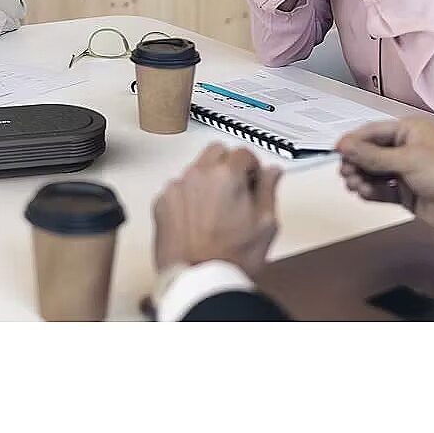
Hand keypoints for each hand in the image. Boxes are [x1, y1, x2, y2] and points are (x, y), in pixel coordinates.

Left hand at [154, 144, 281, 279]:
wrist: (198, 280)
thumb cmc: (230, 258)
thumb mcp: (265, 224)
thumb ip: (269, 190)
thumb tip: (272, 172)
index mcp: (225, 175)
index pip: (243, 152)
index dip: (253, 167)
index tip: (254, 179)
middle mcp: (197, 175)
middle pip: (216, 151)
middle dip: (228, 164)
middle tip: (237, 189)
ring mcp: (176, 188)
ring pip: (195, 169)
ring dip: (207, 179)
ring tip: (216, 209)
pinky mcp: (161, 202)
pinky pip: (178, 189)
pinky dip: (188, 196)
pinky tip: (198, 219)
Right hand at [336, 117, 433, 240]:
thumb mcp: (408, 161)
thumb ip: (372, 155)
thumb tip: (347, 146)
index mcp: (409, 131)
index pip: (371, 132)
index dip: (353, 142)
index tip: (338, 150)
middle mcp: (406, 150)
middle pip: (368, 153)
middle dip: (356, 162)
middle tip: (348, 171)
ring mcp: (405, 172)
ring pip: (372, 172)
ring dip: (361, 178)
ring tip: (357, 184)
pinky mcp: (406, 193)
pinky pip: (380, 190)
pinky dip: (370, 191)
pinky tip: (365, 192)